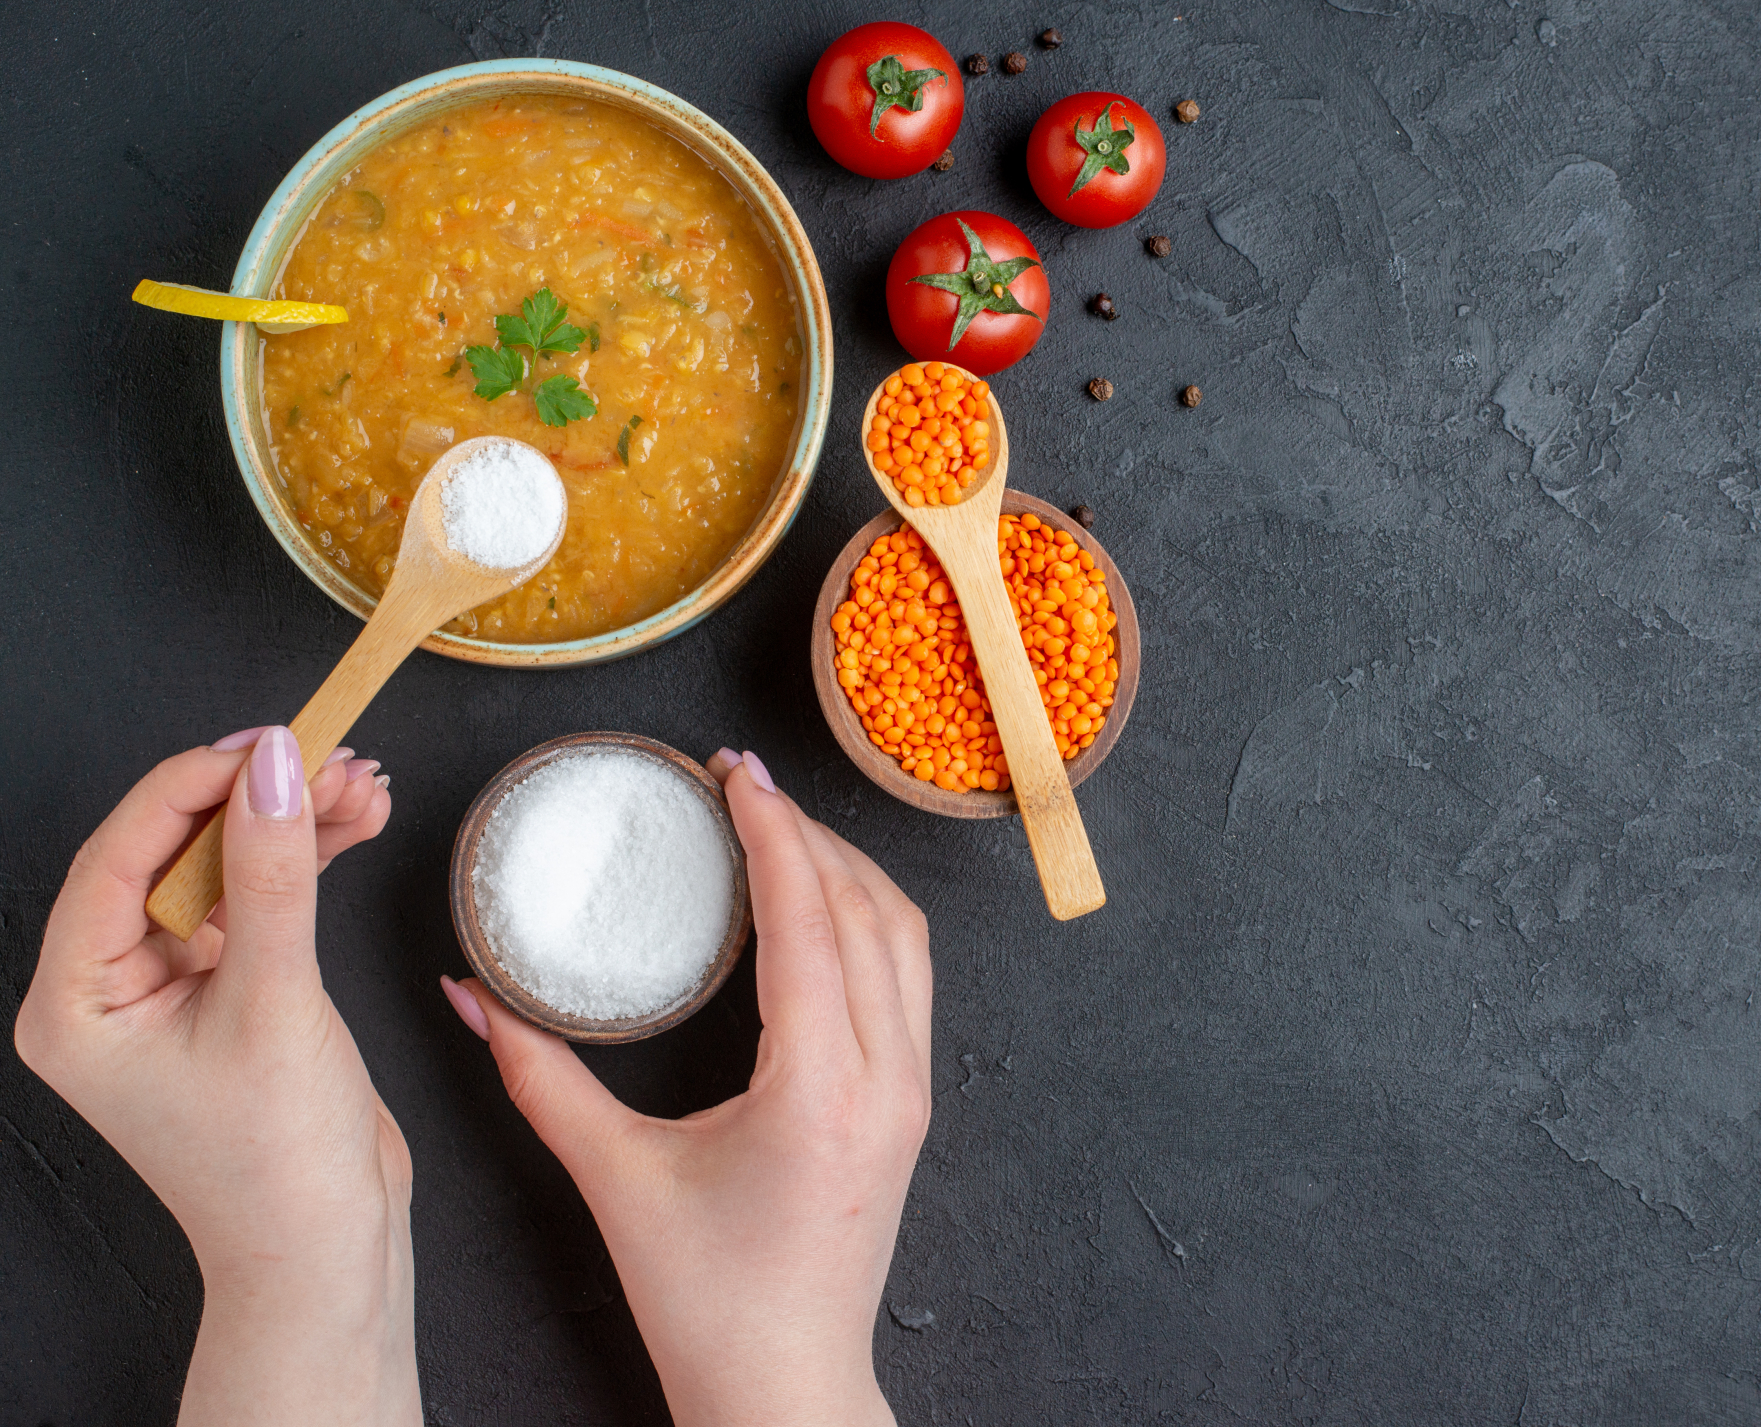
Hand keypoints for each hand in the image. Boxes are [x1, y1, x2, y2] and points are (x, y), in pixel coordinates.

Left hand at [14, 727, 417, 1426]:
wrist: (326, 1250)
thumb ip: (273, 873)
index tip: (272, 742)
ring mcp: (169, 992)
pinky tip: (354, 827)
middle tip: (332, 758)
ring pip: (223, 868)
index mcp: (76, 1002)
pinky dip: (305, 862)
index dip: (194, 785)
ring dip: (293, 823)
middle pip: (174, 852)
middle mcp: (109, 990)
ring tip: (363, 787)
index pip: (120, 855)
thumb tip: (276, 768)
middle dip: (258, 800)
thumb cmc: (275, 1163)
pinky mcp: (229, 994)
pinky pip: (257, 903)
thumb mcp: (275, 1000)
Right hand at [446, 748, 930, 1426]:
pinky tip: (821, 903)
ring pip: (904, 938)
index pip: (809, 915)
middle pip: (867, 908)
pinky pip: (910, 979)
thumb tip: (472, 998)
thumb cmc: (708, 1302)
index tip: (732, 773)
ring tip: (780, 827)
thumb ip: (538, 1078)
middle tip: (740, 783)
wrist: (783, 1387)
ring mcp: (909, 1091)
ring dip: (848, 869)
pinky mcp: (909, 1106)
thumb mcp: (614, 1180)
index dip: (772, 830)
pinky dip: (870, 919)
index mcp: (820, 1085)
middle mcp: (884, 1076)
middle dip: (807, 832)